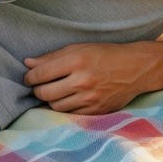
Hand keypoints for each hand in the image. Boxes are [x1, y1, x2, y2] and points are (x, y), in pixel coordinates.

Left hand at [23, 43, 146, 113]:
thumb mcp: (80, 48)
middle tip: (39, 85)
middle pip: (45, 93)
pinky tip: (68, 98)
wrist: (135, 69)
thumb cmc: (105, 55)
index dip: (30, 76)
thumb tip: (27, 63)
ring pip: (55, 106)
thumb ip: (52, 57)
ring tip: (54, 91)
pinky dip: (65, 107)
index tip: (29, 77)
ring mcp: (90, 98)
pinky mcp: (96, 111)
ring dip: (50, 99)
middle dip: (37, 90)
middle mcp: (83, 80)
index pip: (42, 73)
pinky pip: (70, 113)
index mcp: (78, 60)